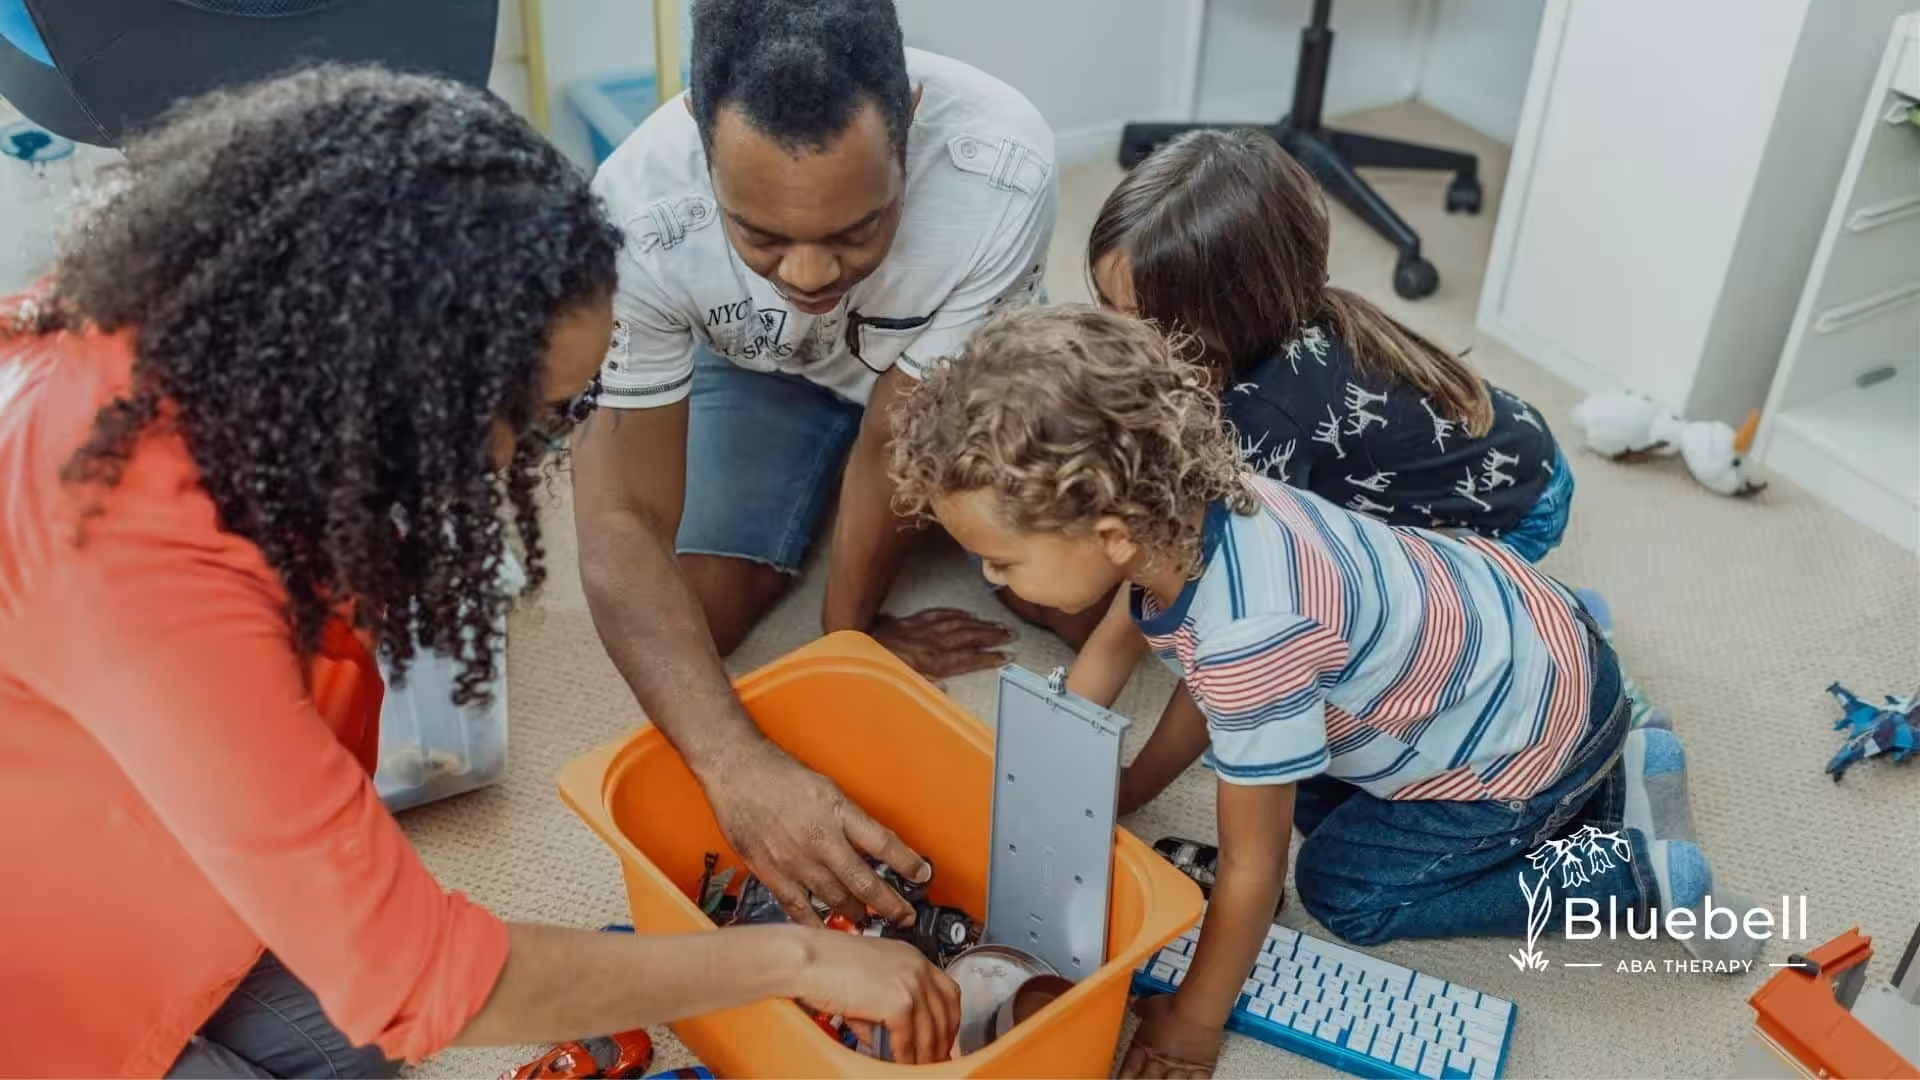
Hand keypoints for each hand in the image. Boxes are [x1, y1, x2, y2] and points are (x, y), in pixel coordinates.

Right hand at [704, 740, 927, 925]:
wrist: (736, 770)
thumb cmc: (776, 773)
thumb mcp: (826, 787)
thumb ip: (848, 818)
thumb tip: (872, 843)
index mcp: (838, 812)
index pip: (885, 844)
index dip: (908, 863)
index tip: (922, 875)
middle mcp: (821, 839)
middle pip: (865, 881)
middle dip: (890, 904)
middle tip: (903, 916)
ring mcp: (796, 860)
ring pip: (836, 900)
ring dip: (857, 915)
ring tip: (869, 923)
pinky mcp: (773, 874)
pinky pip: (800, 909)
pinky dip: (818, 924)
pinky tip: (829, 933)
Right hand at [794, 930, 960, 1064]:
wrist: (809, 958)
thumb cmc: (827, 963)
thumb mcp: (869, 977)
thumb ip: (886, 1001)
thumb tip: (890, 1036)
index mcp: (912, 956)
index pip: (947, 991)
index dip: (948, 1019)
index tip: (944, 1036)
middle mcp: (917, 967)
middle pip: (945, 1013)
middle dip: (942, 1041)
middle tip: (935, 1058)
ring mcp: (911, 984)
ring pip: (929, 1031)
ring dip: (925, 1054)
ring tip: (919, 1067)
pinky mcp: (899, 1003)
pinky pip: (909, 1040)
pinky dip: (905, 1057)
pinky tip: (900, 1063)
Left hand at [868, 608, 1012, 679]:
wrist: (850, 643)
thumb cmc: (874, 668)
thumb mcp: (897, 683)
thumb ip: (922, 687)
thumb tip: (945, 691)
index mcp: (930, 662)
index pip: (967, 660)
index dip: (989, 658)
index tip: (1007, 656)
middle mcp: (931, 644)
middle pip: (968, 638)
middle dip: (992, 637)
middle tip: (1012, 636)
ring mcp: (923, 629)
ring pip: (958, 624)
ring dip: (980, 624)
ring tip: (998, 625)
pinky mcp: (912, 620)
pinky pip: (939, 613)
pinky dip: (956, 613)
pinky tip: (968, 614)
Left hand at [1120, 995, 1221, 1078]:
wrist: (1197, 1010)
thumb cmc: (1175, 1007)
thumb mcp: (1151, 1005)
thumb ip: (1141, 1007)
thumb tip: (1135, 1005)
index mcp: (1144, 1047)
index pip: (1129, 1069)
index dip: (1123, 1076)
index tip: (1122, 1078)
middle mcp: (1160, 1061)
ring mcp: (1180, 1068)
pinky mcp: (1201, 1070)